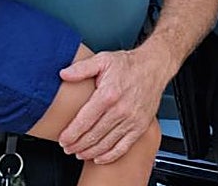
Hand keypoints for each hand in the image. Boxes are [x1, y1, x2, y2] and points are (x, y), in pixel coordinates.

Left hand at [56, 49, 168, 163]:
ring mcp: (131, 120)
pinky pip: (123, 147)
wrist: (154, 67)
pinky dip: (110, 156)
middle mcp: (120, 110)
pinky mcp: (140, 126)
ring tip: (79, 153)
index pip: (84, 121)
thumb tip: (64, 73)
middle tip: (67, 148)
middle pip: (93, 135)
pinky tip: (99, 157)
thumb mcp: (103, 60)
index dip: (71, 134)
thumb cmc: (129, 64)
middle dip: (77, 145)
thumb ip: (81, 68)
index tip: (63, 139)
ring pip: (106, 144)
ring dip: (90, 152)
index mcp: (108, 95)